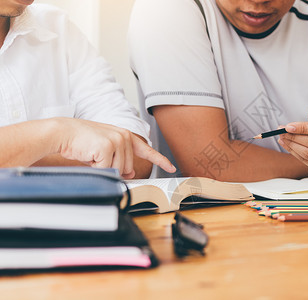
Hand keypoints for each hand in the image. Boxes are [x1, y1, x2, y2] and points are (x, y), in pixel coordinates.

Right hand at [56, 118, 175, 177]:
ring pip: (118, 170)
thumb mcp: (106, 149)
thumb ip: (120, 158)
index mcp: (126, 136)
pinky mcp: (108, 146)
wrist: (64, 132)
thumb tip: (130, 173)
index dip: (160, 160)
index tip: (171, 167)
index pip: (147, 150)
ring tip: (93, 154)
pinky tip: (89, 155)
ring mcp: (117, 140)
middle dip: (113, 168)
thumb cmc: (83, 141)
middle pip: (128, 168)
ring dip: (103, 167)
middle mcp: (124, 136)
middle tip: (98, 157)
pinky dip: (96, 167)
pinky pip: (107, 169)